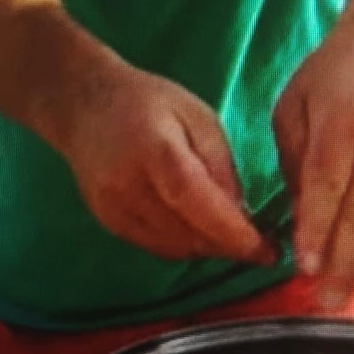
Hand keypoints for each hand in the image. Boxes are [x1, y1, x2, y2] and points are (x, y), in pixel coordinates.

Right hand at [59, 62, 274, 264]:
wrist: (85, 106)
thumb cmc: (149, 102)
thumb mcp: (199, 117)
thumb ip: (221, 164)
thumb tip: (242, 213)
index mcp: (157, 153)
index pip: (198, 203)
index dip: (234, 234)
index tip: (268, 251)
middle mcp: (129, 188)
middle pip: (187, 234)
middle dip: (230, 246)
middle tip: (262, 245)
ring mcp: (113, 210)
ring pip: (174, 248)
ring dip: (209, 249)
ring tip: (236, 236)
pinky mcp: (107, 223)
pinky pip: (156, 247)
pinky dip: (186, 245)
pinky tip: (203, 232)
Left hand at [272, 14, 353, 305]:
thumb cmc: (334, 71)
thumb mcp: (294, 106)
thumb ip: (294, 161)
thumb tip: (299, 217)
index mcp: (342, 122)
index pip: (329, 184)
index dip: (317, 228)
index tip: (305, 265)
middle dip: (345, 262)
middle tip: (326, 299)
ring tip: (344, 293)